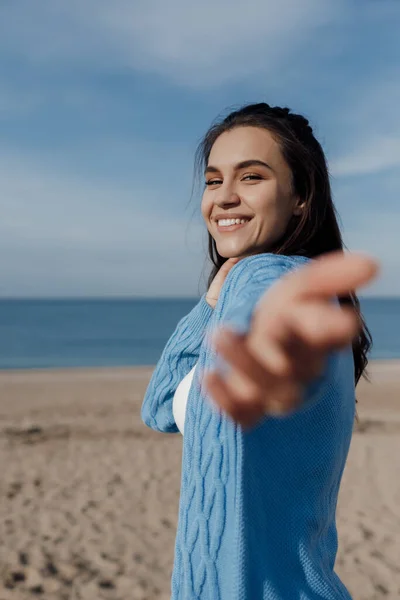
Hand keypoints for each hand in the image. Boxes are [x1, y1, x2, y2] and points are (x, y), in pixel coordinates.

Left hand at [203, 252, 378, 428]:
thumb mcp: (300, 289)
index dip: (331, 327)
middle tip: (247, 326)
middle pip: (294, 367)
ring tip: (218, 333)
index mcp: (313, 338)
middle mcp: (297, 368)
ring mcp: (273, 391)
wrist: (256, 343)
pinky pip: (242, 413)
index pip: (326, 335)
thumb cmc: (283, 316)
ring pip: (265, 388)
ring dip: (242, 362)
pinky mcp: (250, 408)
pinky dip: (224, 398)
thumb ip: (328, 277)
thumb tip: (372, 265)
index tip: (341, 319)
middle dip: (277, 348)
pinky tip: (206, 376)